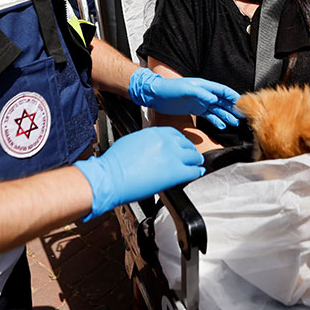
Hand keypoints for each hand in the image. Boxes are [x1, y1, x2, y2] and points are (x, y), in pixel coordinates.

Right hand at [74, 127, 204, 219]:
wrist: (111, 177)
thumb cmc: (115, 163)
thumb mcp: (132, 141)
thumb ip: (147, 141)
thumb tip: (152, 147)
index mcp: (155, 132)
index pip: (175, 134)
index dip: (180, 142)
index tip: (181, 146)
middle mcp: (166, 142)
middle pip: (186, 144)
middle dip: (189, 150)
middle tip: (191, 155)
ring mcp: (173, 156)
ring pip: (193, 156)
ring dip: (196, 160)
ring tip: (198, 164)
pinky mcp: (175, 173)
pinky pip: (193, 171)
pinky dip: (197, 172)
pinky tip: (198, 172)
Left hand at [127, 68, 240, 128]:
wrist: (156, 95)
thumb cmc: (169, 88)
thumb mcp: (185, 89)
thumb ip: (200, 94)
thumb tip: (213, 99)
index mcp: (204, 86)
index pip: (222, 91)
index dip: (232, 96)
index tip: (242, 103)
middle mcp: (204, 94)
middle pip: (222, 101)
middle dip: (232, 108)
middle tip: (241, 116)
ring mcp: (200, 102)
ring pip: (217, 110)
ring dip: (226, 116)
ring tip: (234, 123)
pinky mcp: (195, 109)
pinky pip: (209, 115)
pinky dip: (216, 121)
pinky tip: (221, 126)